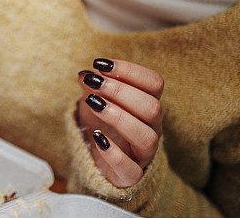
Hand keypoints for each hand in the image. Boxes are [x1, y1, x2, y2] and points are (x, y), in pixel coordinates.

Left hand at [76, 58, 164, 187]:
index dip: (130, 70)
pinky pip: (131, 170)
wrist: (94, 158)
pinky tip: (97, 138)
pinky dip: (114, 154)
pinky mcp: (130, 176)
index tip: (100, 64)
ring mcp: (143, 154)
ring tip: (94, 104)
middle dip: (122, 91)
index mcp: (146, 105)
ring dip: (120, 117)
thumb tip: (85, 74)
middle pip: (153, 108)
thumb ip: (91, 86)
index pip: (154, 83)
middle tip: (95, 83)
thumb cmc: (100, 123)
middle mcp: (151, 128)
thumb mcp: (93, 100)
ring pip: (147, 137)